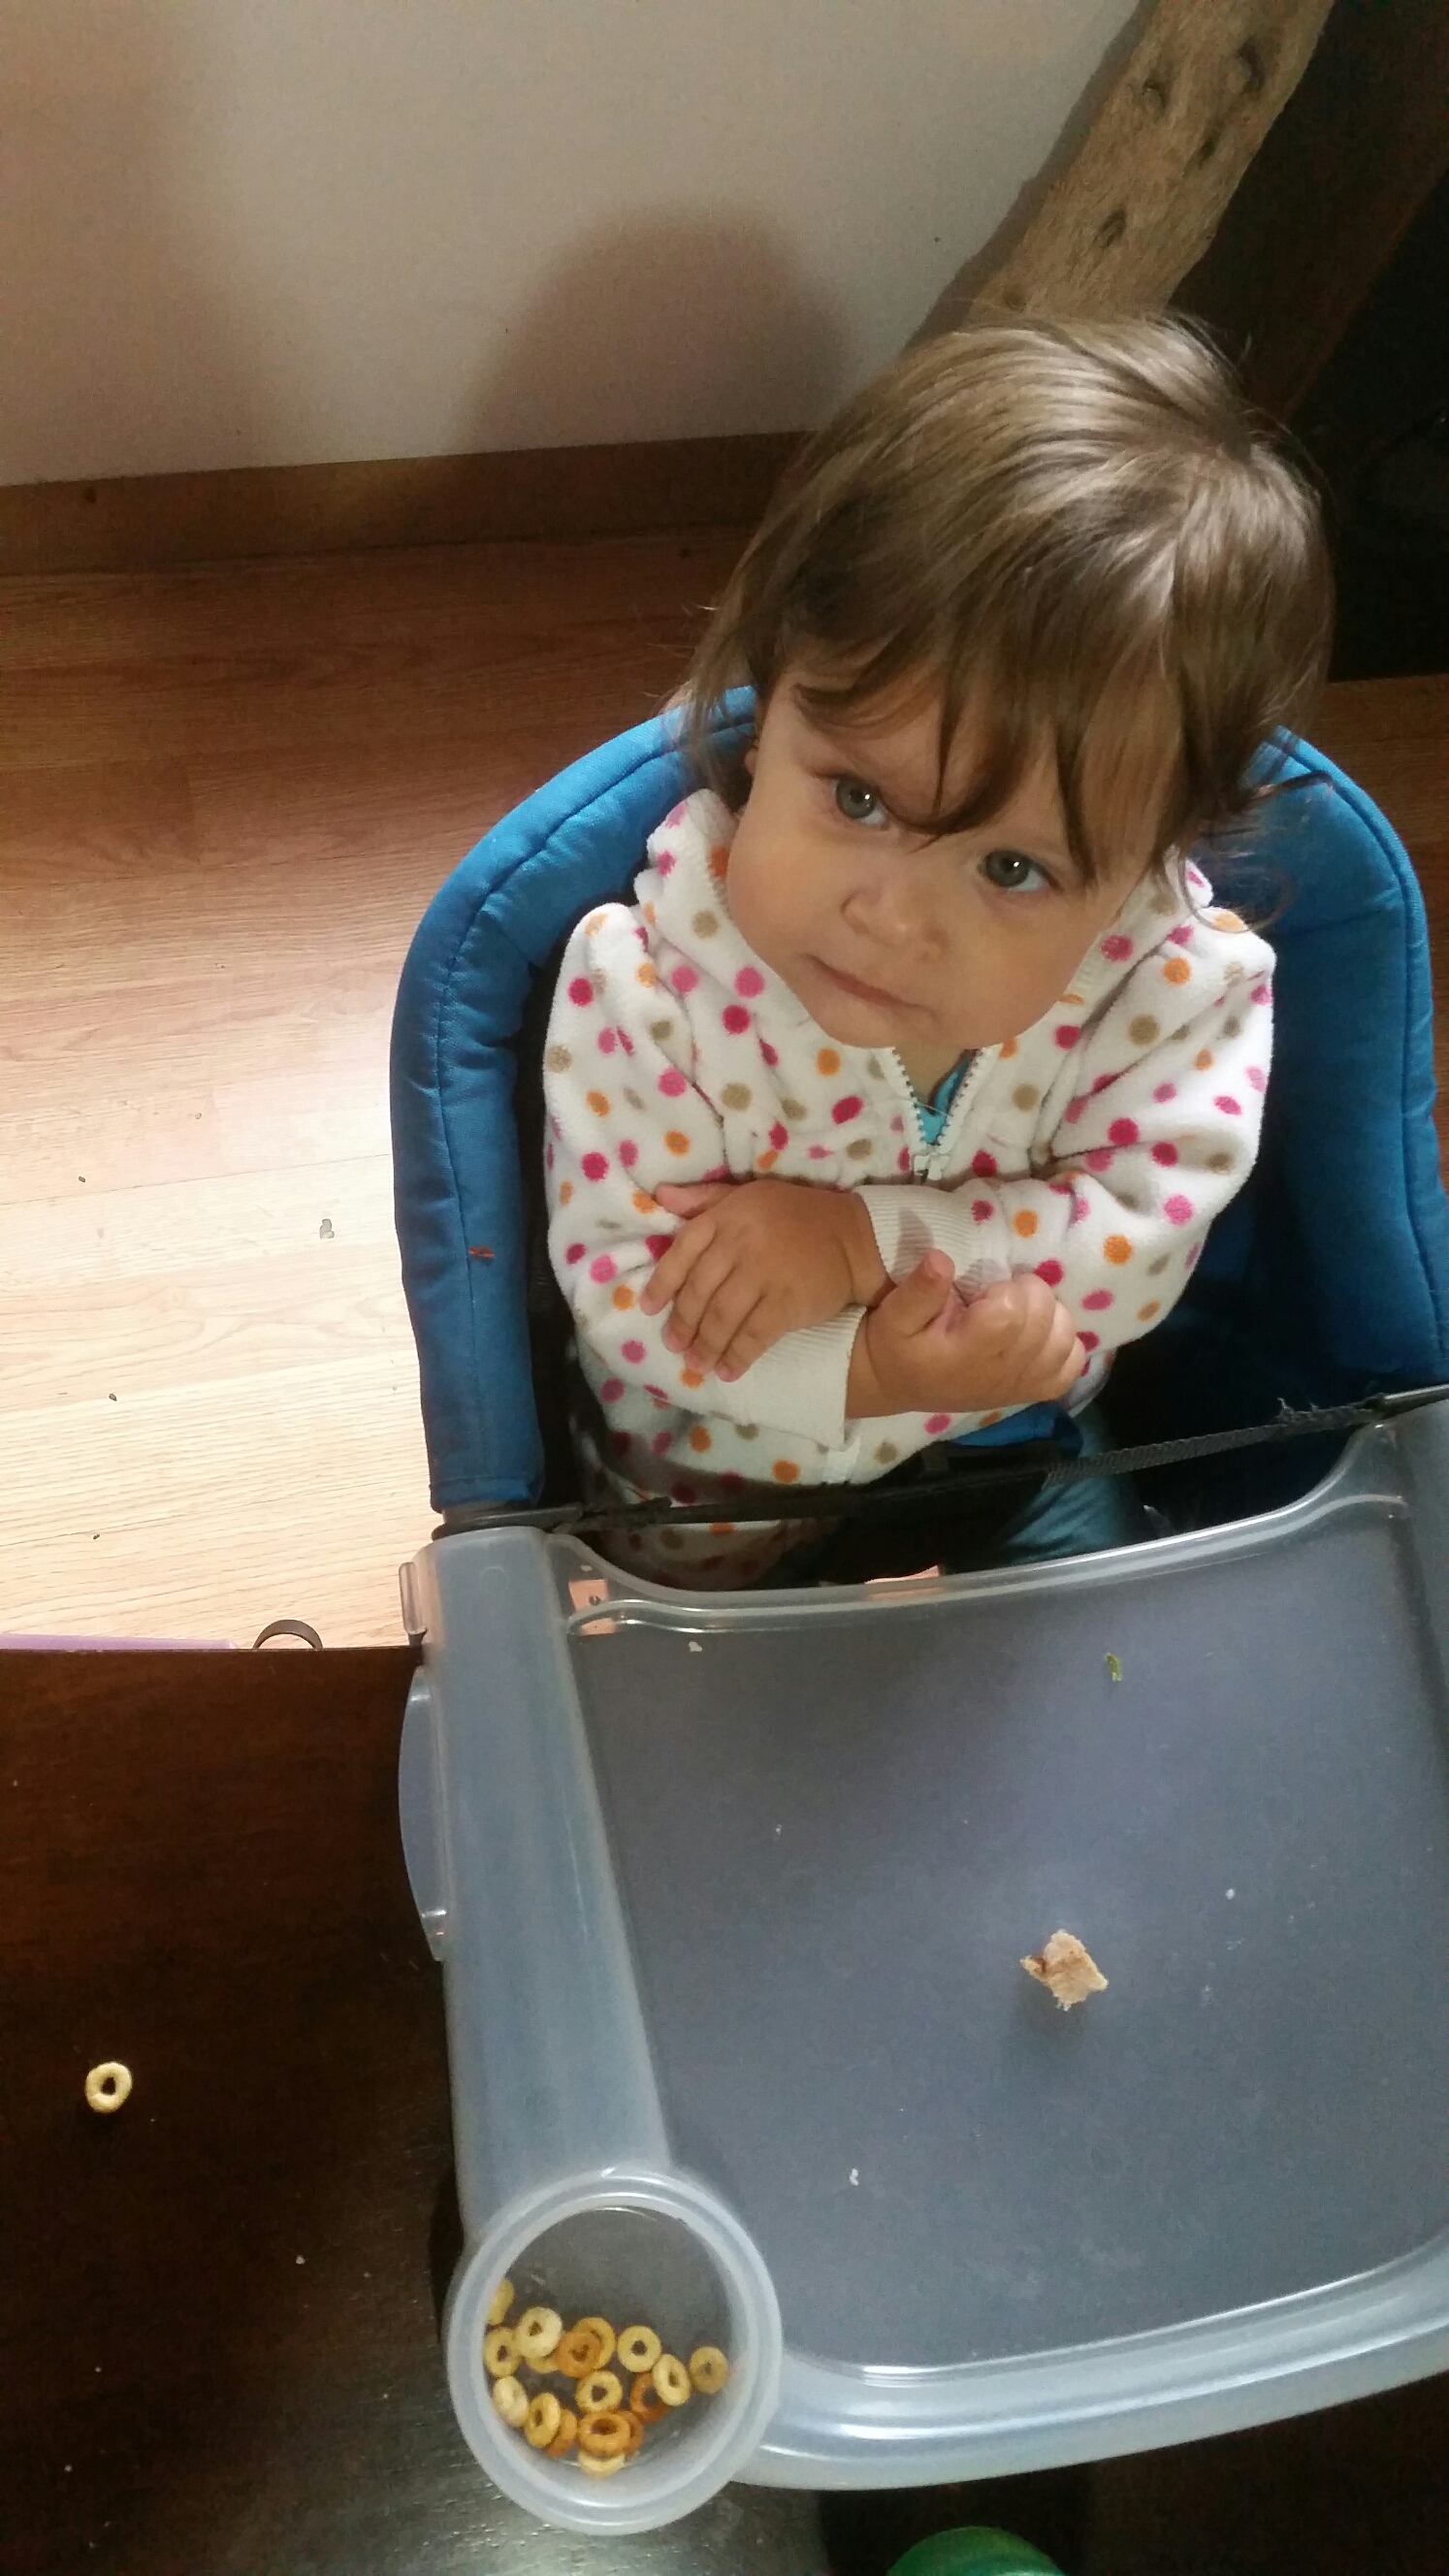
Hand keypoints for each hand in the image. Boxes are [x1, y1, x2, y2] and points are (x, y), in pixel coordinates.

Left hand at [640, 1178, 888, 1378]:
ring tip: (696, 1364)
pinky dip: (738, 1356)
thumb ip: (704, 1198)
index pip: (683, 1250)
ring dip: (706, 1345)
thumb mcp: (748, 1195)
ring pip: (723, 1317)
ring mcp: (765, 1274)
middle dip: (684, 1323)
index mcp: (727, 1216)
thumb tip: (660, 1197)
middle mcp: (741, 1244)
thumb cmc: (795, 1215)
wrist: (854, 1236)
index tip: (648, 1308)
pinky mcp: (788, 1302)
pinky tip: (728, 1371)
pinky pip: (755, 1335)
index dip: (663, 1283)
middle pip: (700, 1291)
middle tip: (674, 1345)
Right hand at [846, 1254, 1085, 1418]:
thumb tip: (942, 1259)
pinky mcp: (1033, 1391)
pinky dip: (1064, 1342)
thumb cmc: (897, 1347)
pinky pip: (1071, 1364)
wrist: (897, 1385)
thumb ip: (919, 1290)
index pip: (1012, 1312)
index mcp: (968, 1353)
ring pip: (1064, 1336)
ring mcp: (1022, 1384)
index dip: (1005, 1289)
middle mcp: (1002, 1372)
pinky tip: (1038, 1333)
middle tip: (999, 1294)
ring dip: (1048, 1313)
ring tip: (1019, 1311)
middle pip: (1044, 1319)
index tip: (983, 1289)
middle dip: (1028, 1293)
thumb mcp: (894, 1316)